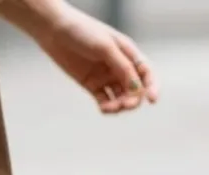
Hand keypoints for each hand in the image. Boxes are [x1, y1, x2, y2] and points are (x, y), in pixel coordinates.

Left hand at [35, 5, 158, 113]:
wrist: (56, 32)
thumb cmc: (83, 33)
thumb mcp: (106, 47)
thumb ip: (122, 66)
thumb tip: (136, 87)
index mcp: (128, 52)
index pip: (146, 73)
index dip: (152, 87)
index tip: (152, 100)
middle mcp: (119, 65)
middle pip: (134, 89)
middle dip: (133, 99)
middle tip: (124, 105)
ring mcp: (105, 76)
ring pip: (120, 97)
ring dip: (119, 105)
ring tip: (109, 108)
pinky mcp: (92, 85)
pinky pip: (104, 100)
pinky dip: (107, 107)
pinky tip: (104, 108)